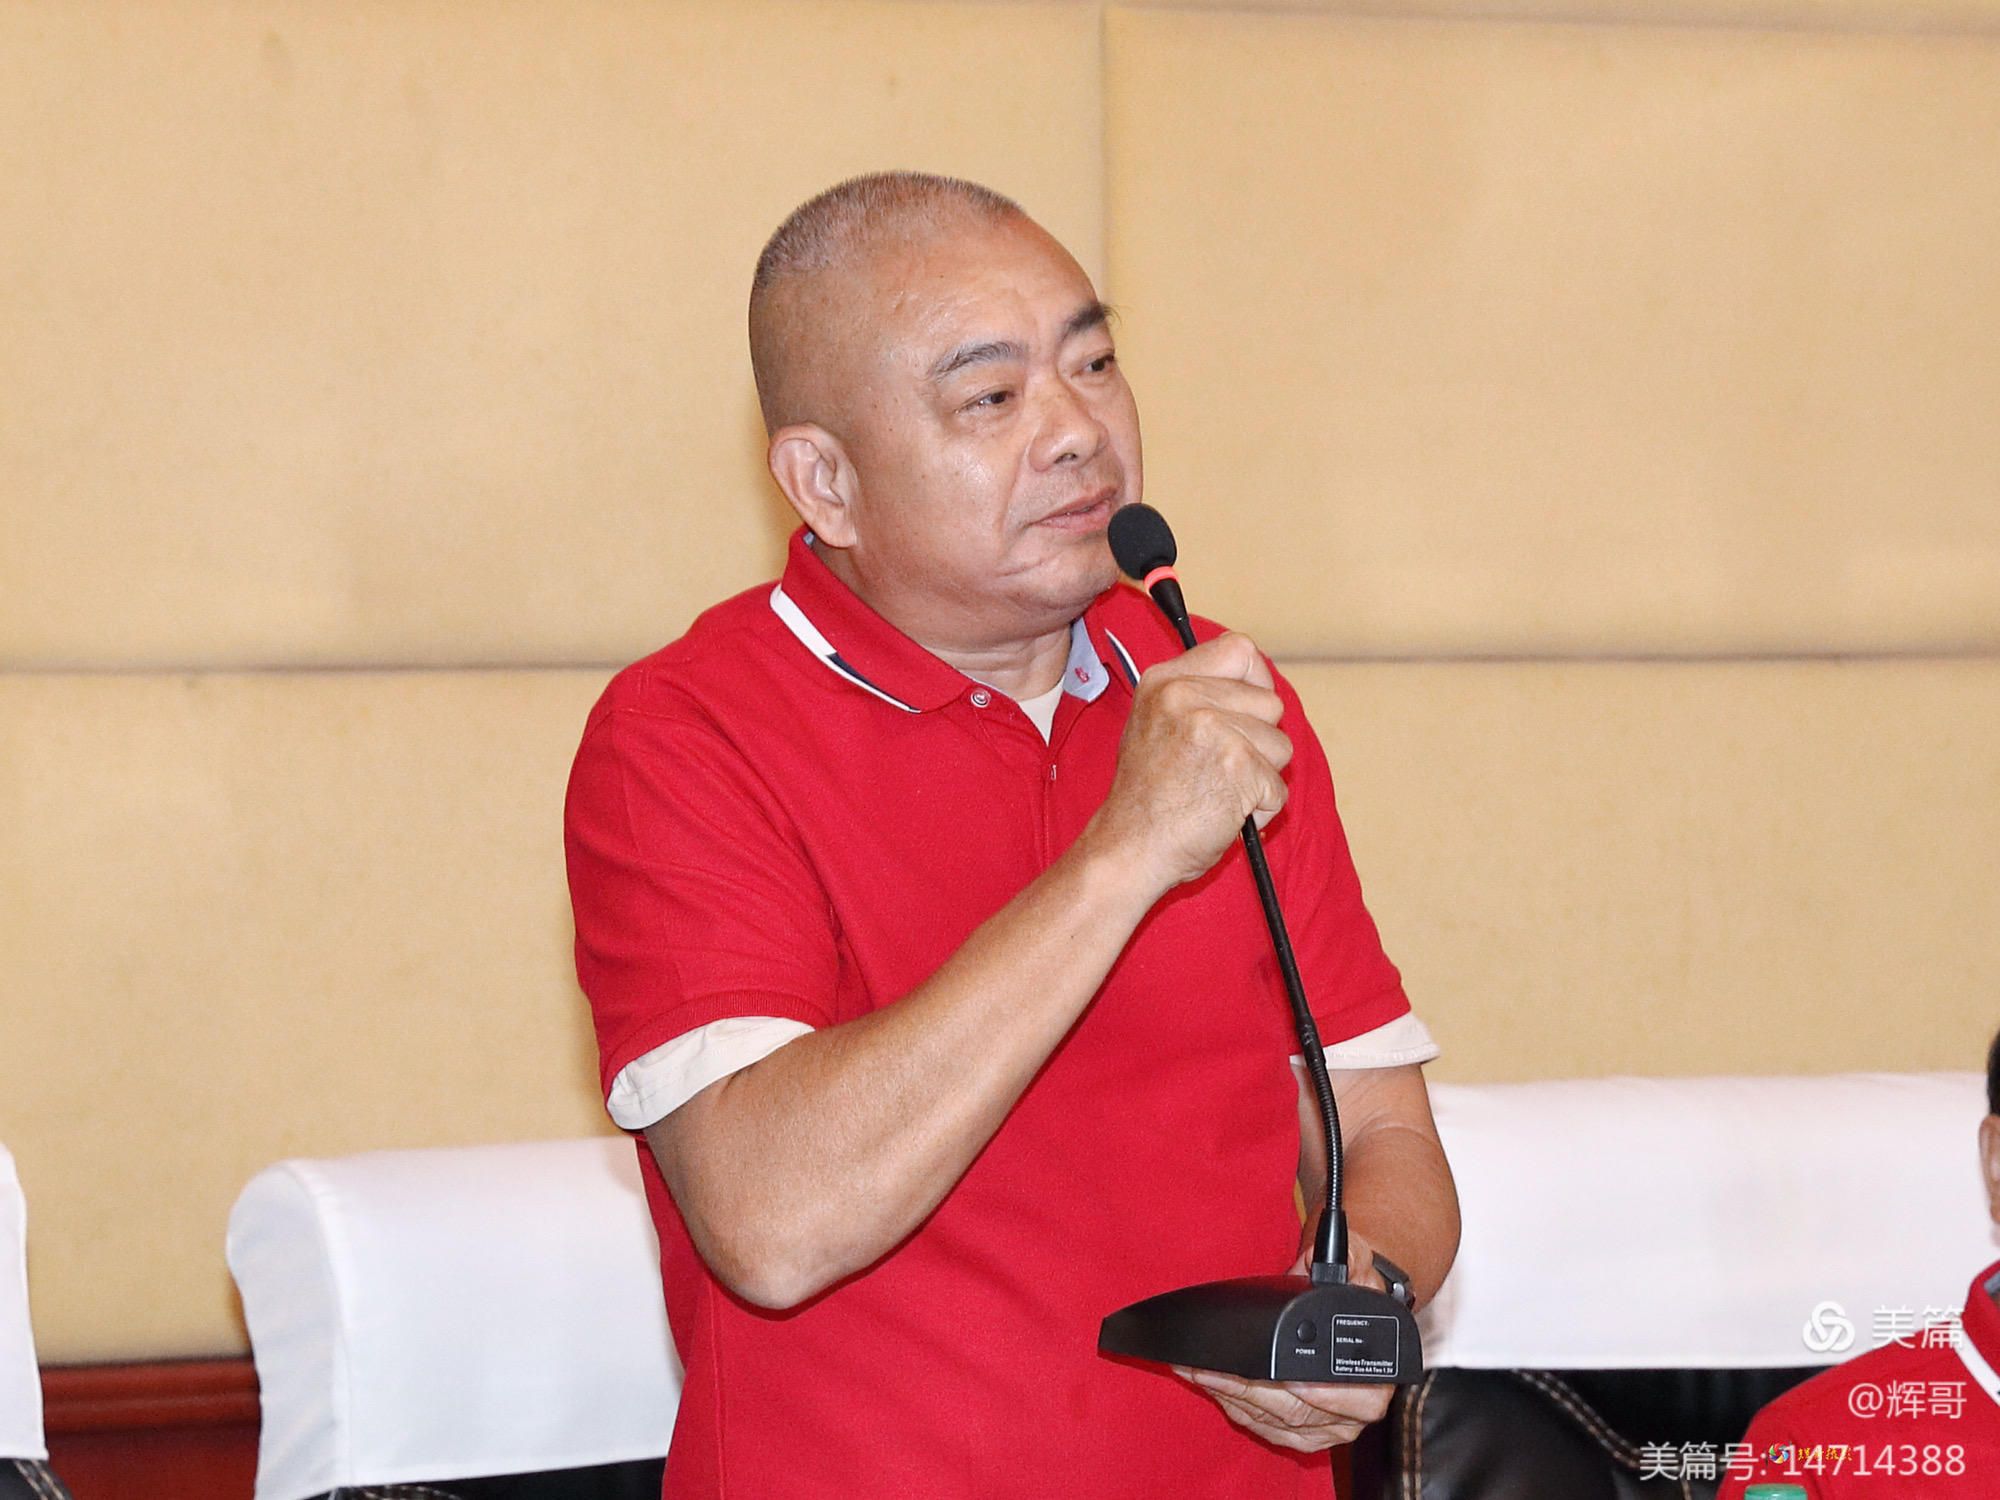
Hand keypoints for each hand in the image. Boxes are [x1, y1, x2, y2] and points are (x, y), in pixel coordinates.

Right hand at [1085, 632, 1291, 891]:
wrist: (1128, 849)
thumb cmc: (1147, 799)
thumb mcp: (1157, 725)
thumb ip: (1200, 698)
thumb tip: (1261, 691)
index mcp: (1164, 680)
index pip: (1240, 650)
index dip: (1256, 683)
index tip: (1247, 712)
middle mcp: (1184, 695)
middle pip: (1271, 702)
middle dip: (1260, 742)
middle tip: (1219, 769)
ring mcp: (1210, 727)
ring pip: (1280, 745)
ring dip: (1261, 778)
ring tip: (1218, 793)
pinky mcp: (1236, 765)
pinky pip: (1277, 788)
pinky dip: (1260, 811)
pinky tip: (1223, 815)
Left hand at [1173, 1228, 1393, 1452]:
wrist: (1344, 1306)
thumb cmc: (1352, 1289)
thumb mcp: (1358, 1265)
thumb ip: (1349, 1257)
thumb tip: (1327, 1255)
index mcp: (1378, 1375)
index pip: (1355, 1398)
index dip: (1321, 1395)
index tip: (1288, 1380)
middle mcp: (1358, 1410)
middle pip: (1300, 1412)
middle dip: (1249, 1391)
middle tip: (1212, 1371)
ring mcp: (1329, 1426)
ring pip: (1277, 1423)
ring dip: (1234, 1399)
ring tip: (1199, 1374)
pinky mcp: (1304, 1433)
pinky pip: (1267, 1428)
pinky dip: (1238, 1409)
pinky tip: (1215, 1389)